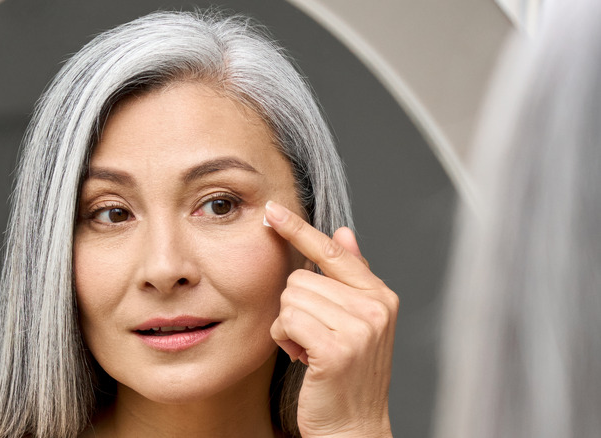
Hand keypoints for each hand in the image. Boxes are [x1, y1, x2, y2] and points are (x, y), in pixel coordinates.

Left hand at [265, 201, 397, 437]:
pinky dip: (285, 340)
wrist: (353, 428)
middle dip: (295, 309)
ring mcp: (359, 328)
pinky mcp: (337, 349)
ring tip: (309, 350)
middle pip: (301, 279)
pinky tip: (303, 359)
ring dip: (289, 327)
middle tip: (313, 339)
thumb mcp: (355, 322)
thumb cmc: (347, 376)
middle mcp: (375, 308)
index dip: (299, 230)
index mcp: (380, 296)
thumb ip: (350, 277)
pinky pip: (287, 321)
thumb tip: (344, 232)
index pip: (333, 252)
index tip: (272, 211)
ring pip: (290, 299)